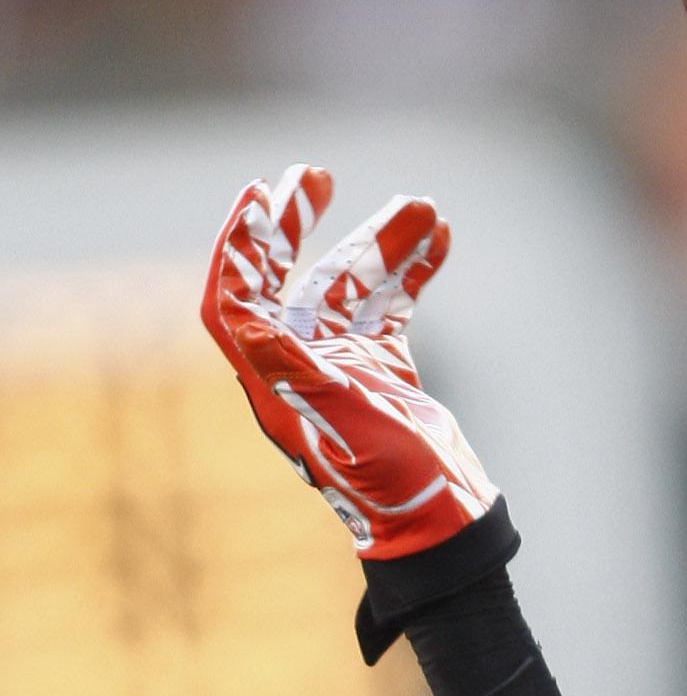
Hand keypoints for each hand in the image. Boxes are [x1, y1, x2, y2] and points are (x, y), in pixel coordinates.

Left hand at [202, 162, 494, 561]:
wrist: (441, 521)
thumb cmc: (388, 483)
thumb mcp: (340, 422)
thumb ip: (293, 368)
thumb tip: (244, 316)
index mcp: (275, 379)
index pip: (235, 300)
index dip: (239, 248)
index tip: (259, 196)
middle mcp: (302, 367)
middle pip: (289, 281)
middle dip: (300, 225)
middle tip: (317, 175)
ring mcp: (346, 368)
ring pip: (352, 287)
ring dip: (381, 243)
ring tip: (421, 205)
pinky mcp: (386, 374)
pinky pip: (392, 309)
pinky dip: (414, 274)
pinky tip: (441, 240)